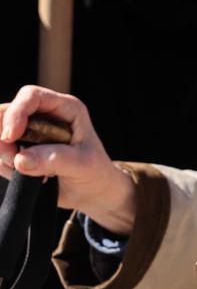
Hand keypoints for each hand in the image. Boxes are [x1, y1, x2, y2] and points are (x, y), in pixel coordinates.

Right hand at [0, 85, 136, 235]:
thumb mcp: (84, 165)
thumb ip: (55, 159)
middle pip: (7, 111)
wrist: (92, 192)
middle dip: (3, 136)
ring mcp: (30, 133)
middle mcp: (45, 116)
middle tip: (13, 159)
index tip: (10, 136)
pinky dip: (3, 165)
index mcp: (66, 109)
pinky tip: (23, 175)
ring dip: (2, 153)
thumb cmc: (95, 172)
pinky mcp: (20, 150)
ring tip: (24, 170)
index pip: (31, 96)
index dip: (16, 112)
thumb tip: (21, 159)